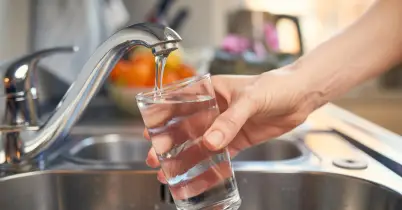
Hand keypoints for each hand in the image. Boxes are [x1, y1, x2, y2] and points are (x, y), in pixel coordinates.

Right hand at [144, 67, 323, 179]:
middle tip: (156, 156)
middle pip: (186, 126)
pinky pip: (220, 153)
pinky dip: (209, 162)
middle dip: (169, 141)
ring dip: (186, 155)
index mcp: (211, 91)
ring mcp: (225, 125)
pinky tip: (198, 172)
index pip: (180, 102)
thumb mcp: (250, 99)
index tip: (150, 130)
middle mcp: (215, 108)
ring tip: (171, 169)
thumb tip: (210, 142)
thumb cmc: (275, 85)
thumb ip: (230, 120)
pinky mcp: (238, 139)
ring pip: (200, 142)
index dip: (163, 116)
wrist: (300, 96)